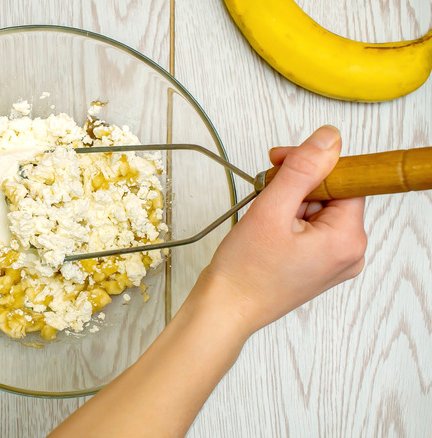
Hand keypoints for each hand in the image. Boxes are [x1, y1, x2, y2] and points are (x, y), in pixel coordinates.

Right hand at [200, 125, 366, 335]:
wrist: (225, 309)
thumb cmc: (244, 273)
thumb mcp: (271, 210)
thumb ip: (303, 169)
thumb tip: (328, 139)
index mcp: (348, 239)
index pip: (345, 179)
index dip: (312, 164)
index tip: (282, 162)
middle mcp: (349, 252)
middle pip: (331, 193)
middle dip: (296, 185)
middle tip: (265, 192)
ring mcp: (334, 261)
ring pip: (318, 209)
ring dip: (289, 202)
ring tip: (262, 219)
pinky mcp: (317, 265)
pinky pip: (310, 227)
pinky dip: (288, 219)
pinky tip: (267, 229)